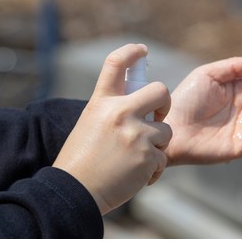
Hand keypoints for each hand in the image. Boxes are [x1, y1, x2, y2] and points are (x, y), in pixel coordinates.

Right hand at [53, 44, 171, 214]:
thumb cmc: (80, 160)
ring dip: (158, 144)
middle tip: (159, 115)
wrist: (75, 192)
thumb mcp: (91, 124)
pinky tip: (139, 175)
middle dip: (165, 103)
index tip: (142, 50)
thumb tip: (138, 103)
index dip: (131, 51)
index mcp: (102, 102)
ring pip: (166, 131)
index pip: (116, 63)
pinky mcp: (148, 157)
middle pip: (160, 90)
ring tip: (139, 158)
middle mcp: (121, 113)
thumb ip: (112, 111)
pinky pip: (163, 158)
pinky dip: (154, 168)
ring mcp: (137, 134)